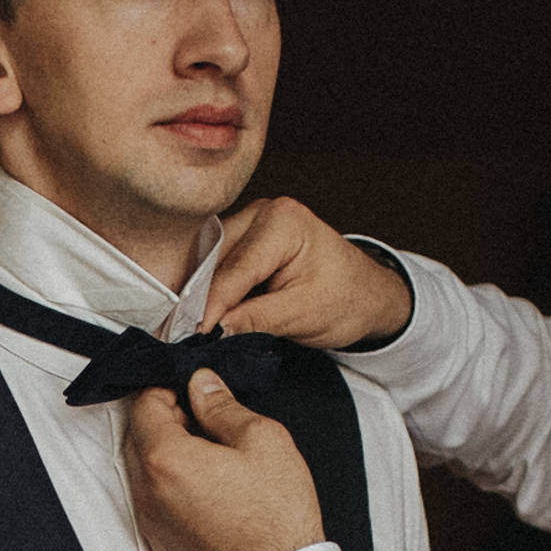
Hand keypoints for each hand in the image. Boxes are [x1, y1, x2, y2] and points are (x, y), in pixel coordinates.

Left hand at [121, 371, 323, 550]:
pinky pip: (155, 504)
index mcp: (166, 460)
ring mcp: (151, 524)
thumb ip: (223, 406)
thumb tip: (203, 385)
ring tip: (214, 457)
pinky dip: (173, 488)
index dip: (168, 387)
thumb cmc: (276, 520)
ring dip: (170, 455)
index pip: (145, 404)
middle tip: (206, 420)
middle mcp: (147, 493)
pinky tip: (210, 490)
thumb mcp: (262, 440)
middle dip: (167, 420)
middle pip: (139, 437)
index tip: (190, 389)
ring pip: (146, 471)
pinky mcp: (161, 546)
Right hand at [199, 196, 414, 346]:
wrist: (367, 295)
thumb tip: (212, 330)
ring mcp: (252, 222)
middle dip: (197, 299)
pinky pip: (217, 264)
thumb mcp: (302, 315)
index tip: (189, 337)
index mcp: (283, 222)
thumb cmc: (347, 299)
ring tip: (190, 329)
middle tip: (183, 337)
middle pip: (214, 260)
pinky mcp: (246, 238)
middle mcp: (263, 212)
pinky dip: (210, 290)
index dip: (208, 307)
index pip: (233, 270)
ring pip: (209, 260)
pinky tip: (203, 315)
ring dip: (199, 294)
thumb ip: (255, 319)